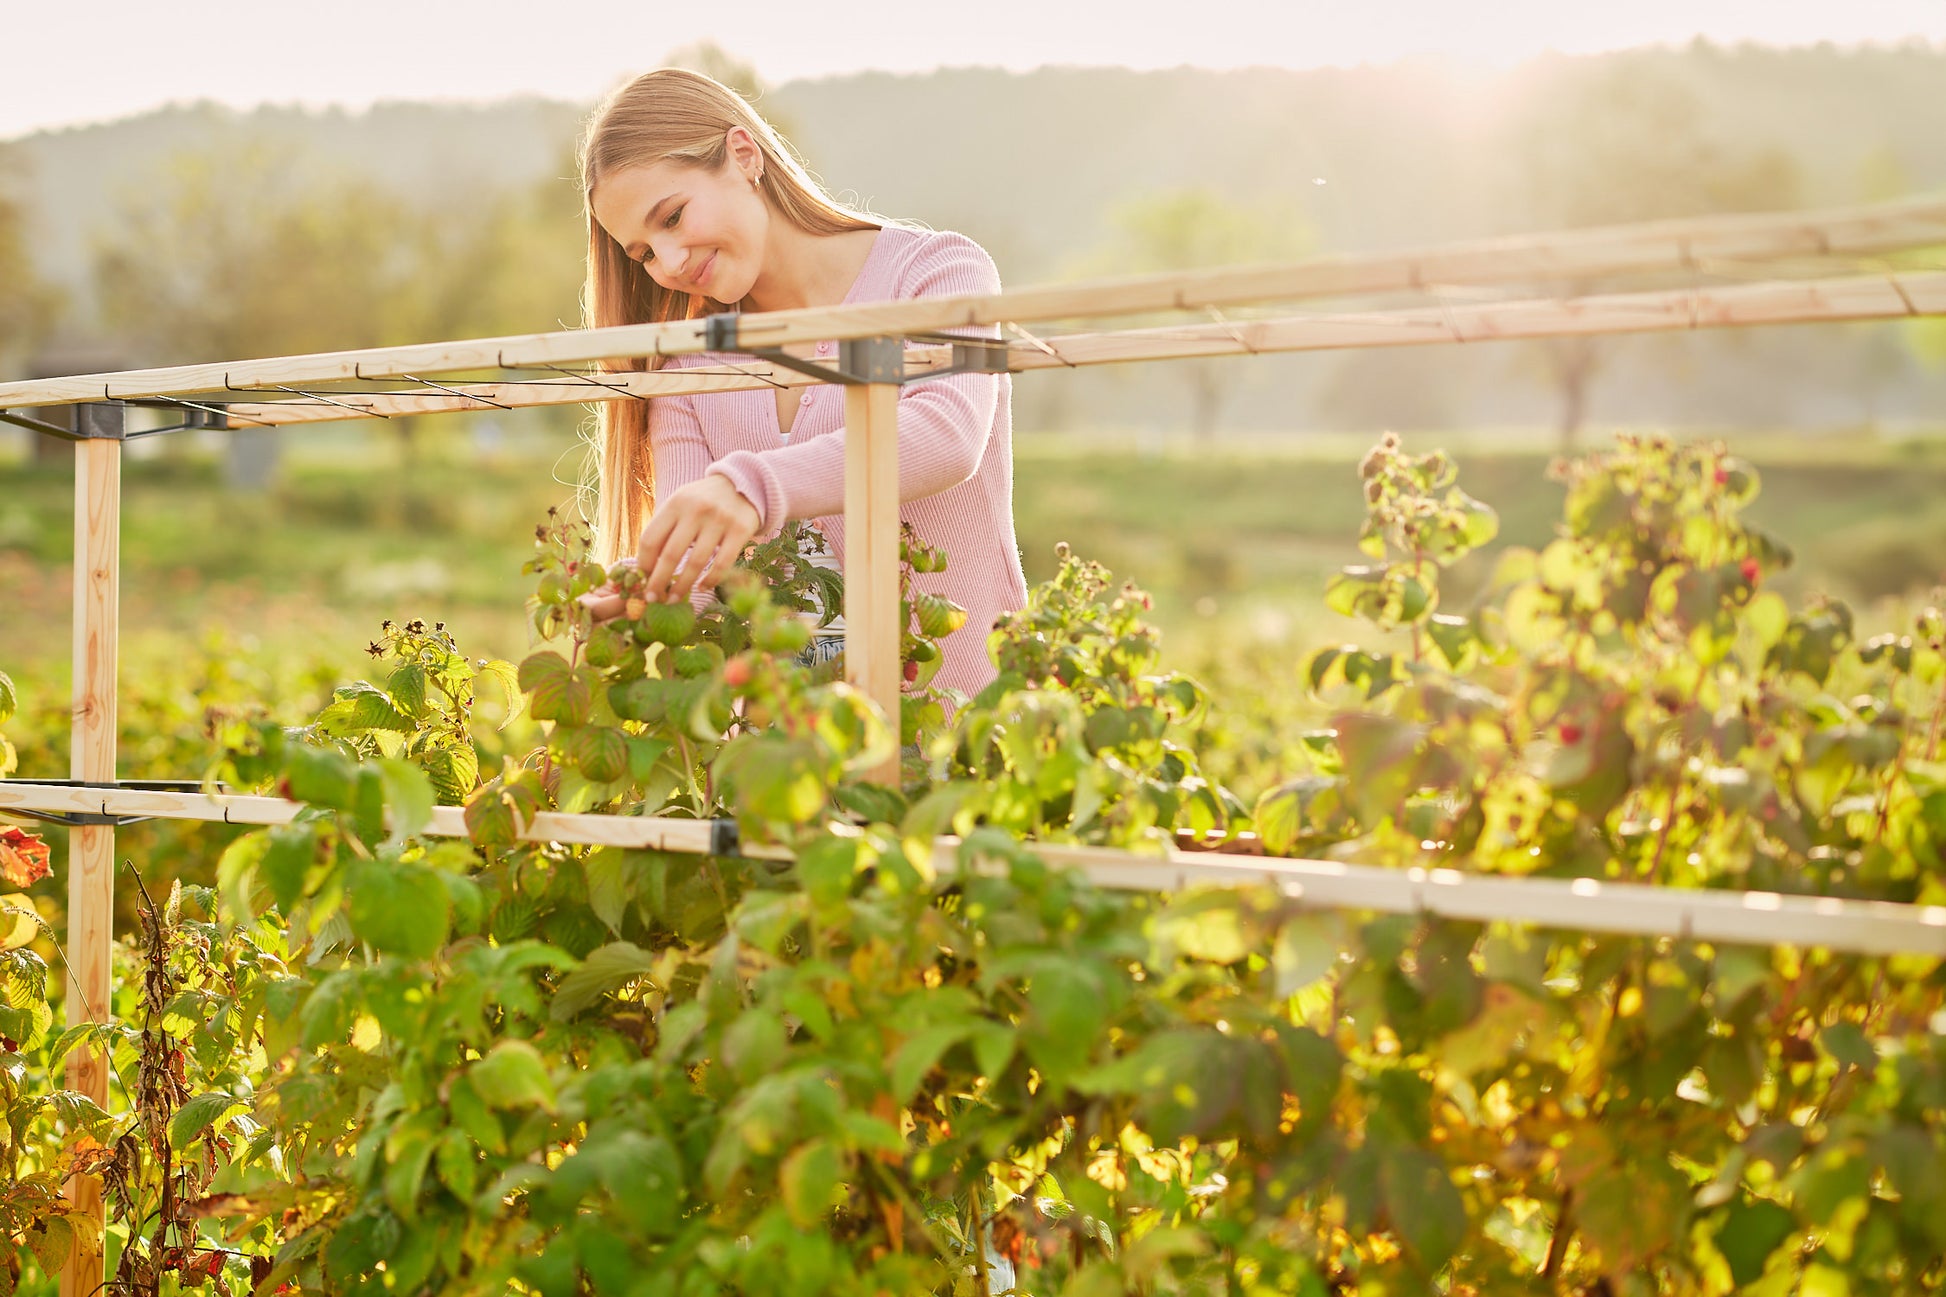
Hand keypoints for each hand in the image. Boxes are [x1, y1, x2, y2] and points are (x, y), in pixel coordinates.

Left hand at [634, 474, 760, 605]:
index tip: (642, 580)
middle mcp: (696, 510)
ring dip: (683, 586)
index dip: (643, 564)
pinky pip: (722, 564)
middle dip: (658, 581)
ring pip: (696, 562)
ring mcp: (719, 520)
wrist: (743, 484)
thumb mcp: (680, 504)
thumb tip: (645, 568)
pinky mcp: (740, 531)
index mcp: (675, 503)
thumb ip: (664, 528)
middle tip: (653, 599)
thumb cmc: (703, 502)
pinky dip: (710, 580)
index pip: (651, 539)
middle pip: (670, 554)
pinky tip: (702, 588)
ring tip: (674, 599)